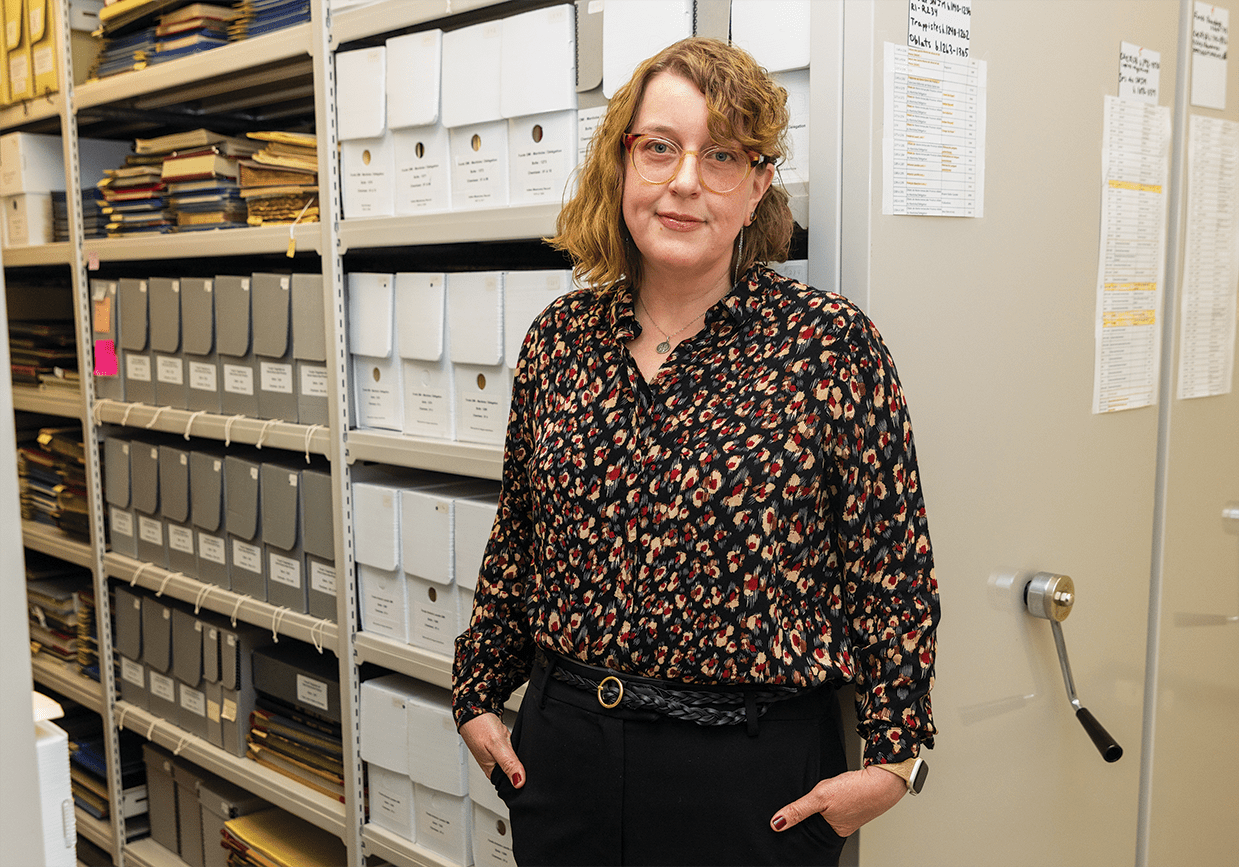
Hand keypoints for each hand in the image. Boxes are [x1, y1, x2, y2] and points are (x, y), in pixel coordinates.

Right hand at [459, 712, 525, 789]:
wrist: (473, 706)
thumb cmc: (480, 725)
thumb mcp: (498, 746)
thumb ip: (509, 764)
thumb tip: (519, 783)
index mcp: (491, 770)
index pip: (510, 784)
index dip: (522, 781)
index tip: (532, 776)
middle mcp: (492, 765)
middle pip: (512, 772)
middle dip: (522, 767)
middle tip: (528, 759)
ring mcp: (495, 754)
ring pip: (512, 761)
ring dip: (519, 756)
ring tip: (523, 751)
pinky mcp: (497, 745)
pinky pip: (510, 751)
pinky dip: (515, 747)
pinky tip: (518, 743)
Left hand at [770, 766, 906, 837]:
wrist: (884, 777)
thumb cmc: (857, 790)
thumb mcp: (820, 798)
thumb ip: (798, 810)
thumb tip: (777, 823)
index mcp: (834, 832)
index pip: (809, 831)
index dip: (797, 822)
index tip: (787, 814)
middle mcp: (842, 825)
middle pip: (817, 819)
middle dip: (809, 810)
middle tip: (809, 798)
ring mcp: (850, 813)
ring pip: (827, 808)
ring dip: (821, 800)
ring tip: (822, 791)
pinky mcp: (854, 800)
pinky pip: (837, 799)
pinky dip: (832, 794)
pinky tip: (833, 787)